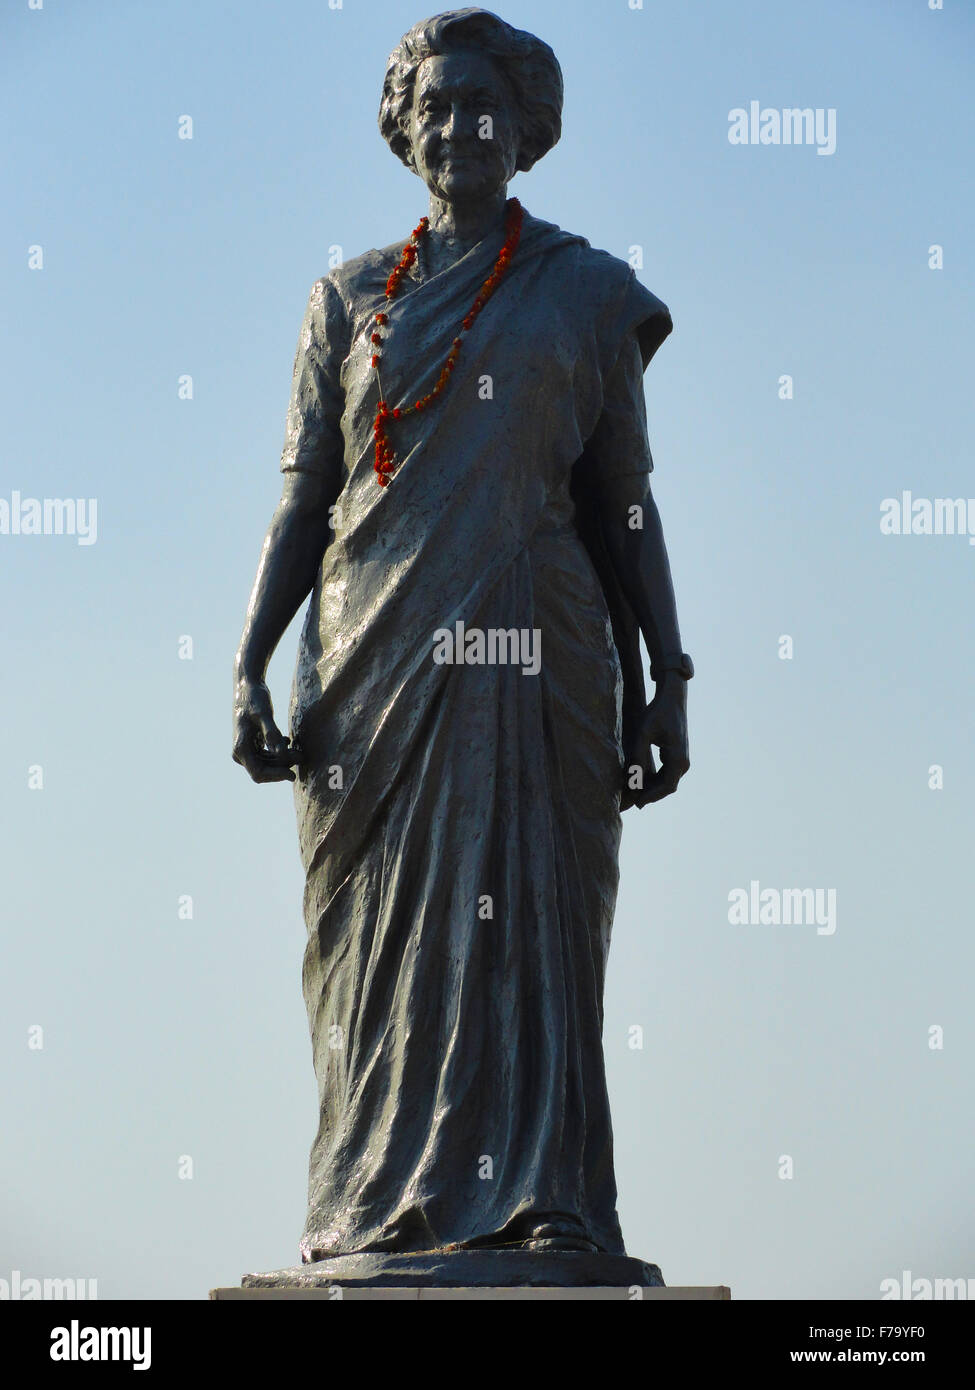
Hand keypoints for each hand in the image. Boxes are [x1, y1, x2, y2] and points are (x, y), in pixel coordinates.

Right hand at [232, 675, 300, 783]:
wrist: (247, 686)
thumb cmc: (255, 698)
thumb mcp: (265, 715)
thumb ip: (272, 734)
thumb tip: (282, 755)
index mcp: (241, 748)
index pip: (258, 773)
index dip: (276, 776)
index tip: (293, 774)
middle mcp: (240, 752)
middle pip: (263, 770)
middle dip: (283, 766)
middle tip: (302, 757)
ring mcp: (246, 749)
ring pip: (266, 764)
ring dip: (283, 760)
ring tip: (299, 752)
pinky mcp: (252, 744)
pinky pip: (266, 756)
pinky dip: (278, 753)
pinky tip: (288, 742)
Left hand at [622, 673, 689, 807]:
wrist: (672, 698)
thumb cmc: (657, 713)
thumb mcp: (643, 733)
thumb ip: (638, 755)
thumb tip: (633, 777)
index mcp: (678, 759)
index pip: (666, 787)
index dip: (650, 796)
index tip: (636, 802)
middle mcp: (683, 762)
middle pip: (667, 787)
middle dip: (649, 794)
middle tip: (630, 801)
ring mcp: (681, 759)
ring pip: (666, 782)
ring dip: (650, 787)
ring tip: (631, 792)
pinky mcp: (676, 755)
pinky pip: (665, 773)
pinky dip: (652, 779)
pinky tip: (637, 779)